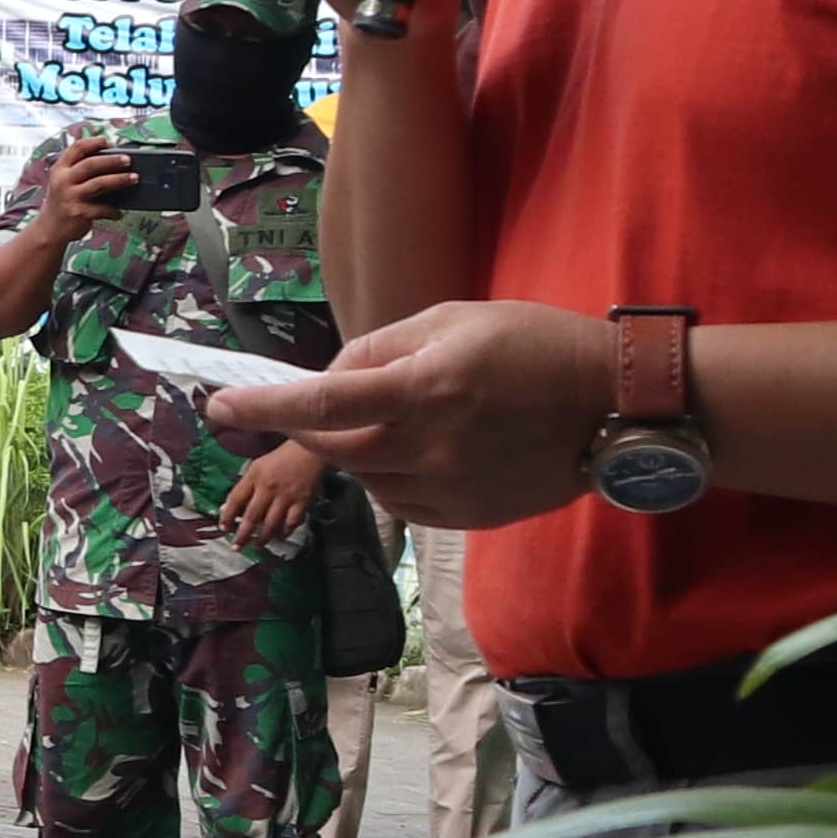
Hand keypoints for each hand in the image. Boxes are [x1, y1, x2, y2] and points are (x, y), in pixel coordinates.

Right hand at [34, 133, 135, 240]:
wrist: (49, 229)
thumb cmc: (61, 203)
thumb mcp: (63, 182)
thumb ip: (78, 169)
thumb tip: (109, 159)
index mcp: (59, 169)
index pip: (77, 148)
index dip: (94, 142)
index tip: (109, 142)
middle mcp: (63, 181)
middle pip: (90, 164)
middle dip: (112, 160)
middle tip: (128, 159)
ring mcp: (70, 197)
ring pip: (99, 183)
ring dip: (119, 180)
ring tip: (134, 178)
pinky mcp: (78, 212)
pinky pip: (102, 208)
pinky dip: (113, 210)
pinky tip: (119, 212)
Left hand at [217, 436, 323, 547]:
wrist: (310, 450)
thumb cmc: (280, 459)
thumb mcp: (256, 467)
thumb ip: (243, 487)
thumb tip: (227, 508)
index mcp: (254, 476)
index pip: (235, 500)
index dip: (227, 517)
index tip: (224, 528)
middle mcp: (268, 487)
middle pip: (252, 516)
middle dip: (242, 535)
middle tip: (237, 546)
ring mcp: (286, 496)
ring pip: (271, 524)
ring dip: (262, 538)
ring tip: (256, 545)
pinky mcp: (303, 501)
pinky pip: (291, 523)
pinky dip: (284, 532)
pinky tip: (279, 537)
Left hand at [218, 298, 618, 528]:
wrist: (617, 405)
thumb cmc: (535, 346)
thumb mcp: (452, 320)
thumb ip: (380, 348)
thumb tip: (330, 380)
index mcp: (427, 389)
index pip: (322, 405)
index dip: (264, 406)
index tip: (219, 405)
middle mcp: (433, 447)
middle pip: (334, 447)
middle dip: (310, 426)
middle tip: (316, 404)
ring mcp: (451, 490)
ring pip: (364, 476)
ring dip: (359, 447)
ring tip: (405, 414)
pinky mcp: (467, 518)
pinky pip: (399, 501)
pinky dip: (390, 475)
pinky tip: (426, 447)